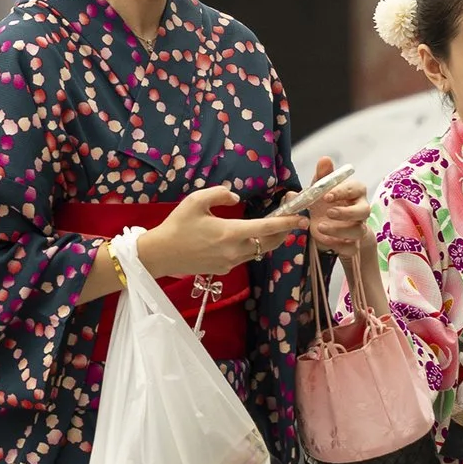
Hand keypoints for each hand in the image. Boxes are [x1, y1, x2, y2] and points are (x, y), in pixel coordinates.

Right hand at [137, 187, 286, 281]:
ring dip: (268, 240)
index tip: (301, 218)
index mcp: (230, 233)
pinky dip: (252, 247)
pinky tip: (245, 237)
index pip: (266, 228)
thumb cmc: (176, 226)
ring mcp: (230, 262)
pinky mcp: (224, 269)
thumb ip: (219, 194)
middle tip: (290, 219)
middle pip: (269, 243)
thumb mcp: (195, 201)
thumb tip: (235, 197)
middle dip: (283, 232)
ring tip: (271, 226)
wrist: (161, 254)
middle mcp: (234, 250)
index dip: (287, 223)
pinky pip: (245, 257)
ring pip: (259, 251)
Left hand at [294, 151, 373, 260]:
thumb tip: (324, 159)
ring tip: (319, 227)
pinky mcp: (352, 244)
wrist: (324, 227)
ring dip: (339, 230)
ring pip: (358, 230)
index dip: (343, 191)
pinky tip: (325, 240)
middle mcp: (360, 210)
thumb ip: (322, 176)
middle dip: (346, 212)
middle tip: (328, 212)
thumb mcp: (320, 189)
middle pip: (364, 211)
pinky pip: (351, 248)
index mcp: (355, 193)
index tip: (326, 196)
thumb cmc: (324, 203)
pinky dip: (338, 245)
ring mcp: (358, 228)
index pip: (357, 188)